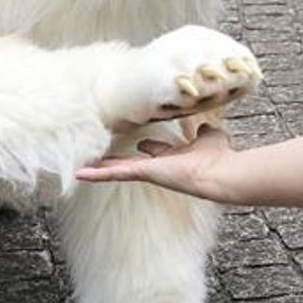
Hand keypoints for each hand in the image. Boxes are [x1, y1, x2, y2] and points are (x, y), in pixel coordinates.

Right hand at [75, 124, 239, 203]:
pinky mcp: (145, 172)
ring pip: (120, 170)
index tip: (141, 143)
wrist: (221, 172)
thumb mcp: (210, 138)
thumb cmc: (220, 158)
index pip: (157, 152)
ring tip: (81, 170)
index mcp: (175, 158)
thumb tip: (205, 127)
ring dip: (101, 170)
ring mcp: (151, 171)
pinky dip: (98, 174)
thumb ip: (205, 133)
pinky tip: (81, 174)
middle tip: (100, 161)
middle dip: (117, 162)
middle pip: (133, 163)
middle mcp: (161, 167)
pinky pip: (117, 173)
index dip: (150, 146)